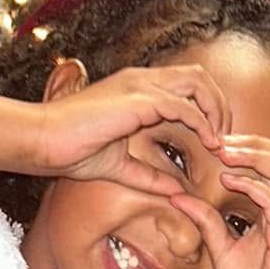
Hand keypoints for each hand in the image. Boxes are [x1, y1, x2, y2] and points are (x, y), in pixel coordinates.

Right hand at [33, 66, 228, 194]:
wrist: (44, 141)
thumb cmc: (72, 150)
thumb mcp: (119, 167)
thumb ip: (148, 176)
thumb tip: (176, 191)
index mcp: (137, 89)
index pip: (185, 86)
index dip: (206, 109)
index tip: (214, 140)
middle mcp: (142, 80)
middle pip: (199, 77)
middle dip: (219, 104)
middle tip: (224, 137)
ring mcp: (140, 86)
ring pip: (197, 82)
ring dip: (216, 110)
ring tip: (220, 140)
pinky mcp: (138, 100)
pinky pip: (183, 105)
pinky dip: (201, 123)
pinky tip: (208, 143)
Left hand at [170, 135, 269, 268]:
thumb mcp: (220, 249)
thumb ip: (206, 220)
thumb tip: (179, 196)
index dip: (247, 147)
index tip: (214, 143)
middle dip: (252, 142)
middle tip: (218, 138)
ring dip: (254, 156)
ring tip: (224, 151)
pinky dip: (254, 187)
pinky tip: (230, 181)